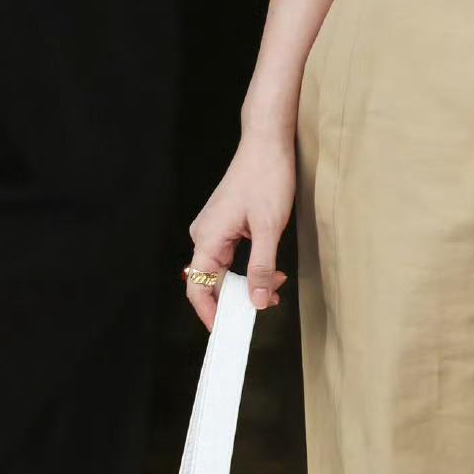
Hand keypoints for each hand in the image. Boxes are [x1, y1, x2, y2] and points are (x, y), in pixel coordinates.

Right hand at [184, 132, 295, 327]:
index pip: (198, 287)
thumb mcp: (269, 228)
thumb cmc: (266, 177)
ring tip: (276, 286)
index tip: (226, 331)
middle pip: (211, 281)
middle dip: (238, 299)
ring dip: (248, 283)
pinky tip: (271, 271)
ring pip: (224, 270)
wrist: (267, 143)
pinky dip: (250, 268)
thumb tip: (259, 302)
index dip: (209, 313)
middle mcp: (204, 234)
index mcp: (207, 237)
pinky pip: (231, 256)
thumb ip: (263, 268)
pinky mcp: (225, 224)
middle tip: (268, 305)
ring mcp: (214, 229)